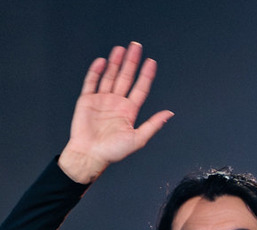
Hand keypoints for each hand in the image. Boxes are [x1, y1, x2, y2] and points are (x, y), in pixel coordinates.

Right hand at [57, 42, 173, 183]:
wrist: (89, 155)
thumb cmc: (113, 152)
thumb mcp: (138, 139)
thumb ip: (153, 125)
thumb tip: (169, 113)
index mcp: (129, 111)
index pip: (140, 88)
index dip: (146, 75)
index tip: (151, 62)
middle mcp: (116, 103)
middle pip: (125, 77)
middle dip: (131, 62)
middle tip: (136, 46)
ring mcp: (101, 100)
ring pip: (109, 77)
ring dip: (115, 62)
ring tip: (120, 49)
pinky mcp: (87, 100)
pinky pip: (91, 82)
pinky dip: (96, 72)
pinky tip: (102, 61)